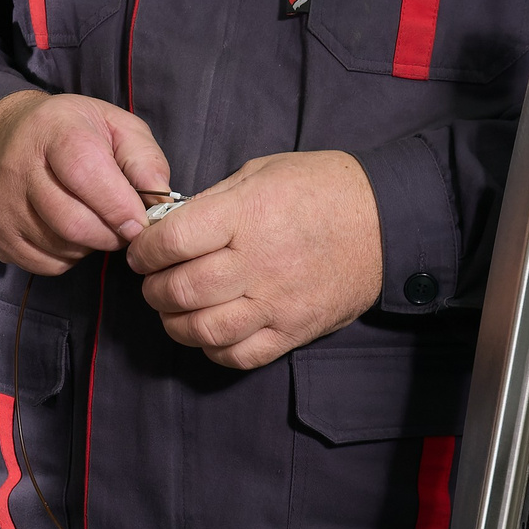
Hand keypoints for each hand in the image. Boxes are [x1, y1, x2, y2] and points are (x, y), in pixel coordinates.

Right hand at [0, 89, 170, 274]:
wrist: (5, 137)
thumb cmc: (70, 132)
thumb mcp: (115, 126)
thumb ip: (144, 158)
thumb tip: (161, 200)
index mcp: (53, 131)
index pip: (85, 173)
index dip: (118, 205)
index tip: (140, 222)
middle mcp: (18, 167)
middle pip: (73, 222)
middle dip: (111, 234)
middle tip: (124, 226)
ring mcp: (3, 204)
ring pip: (62, 247)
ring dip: (91, 245)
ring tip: (94, 220)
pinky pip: (45, 264)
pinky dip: (68, 257)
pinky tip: (69, 232)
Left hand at [124, 150, 383, 368]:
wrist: (386, 221)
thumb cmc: (320, 188)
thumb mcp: (260, 173)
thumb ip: (213, 201)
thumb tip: (169, 225)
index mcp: (245, 216)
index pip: (171, 242)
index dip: (145, 250)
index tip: (142, 251)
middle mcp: (258, 263)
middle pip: (181, 290)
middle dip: (154, 288)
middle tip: (153, 281)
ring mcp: (277, 302)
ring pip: (204, 329)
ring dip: (175, 323)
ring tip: (173, 309)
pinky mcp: (294, 330)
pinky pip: (239, 355)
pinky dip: (212, 349)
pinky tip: (208, 331)